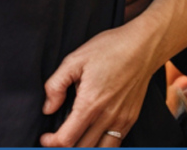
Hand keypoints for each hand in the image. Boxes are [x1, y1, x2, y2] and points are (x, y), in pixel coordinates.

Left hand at [40, 23, 155, 146]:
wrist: (141, 47)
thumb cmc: (108, 49)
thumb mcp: (74, 60)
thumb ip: (56, 86)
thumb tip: (48, 108)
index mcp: (90, 104)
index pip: (68, 138)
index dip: (52, 143)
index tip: (45, 138)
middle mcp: (108, 117)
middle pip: (83, 148)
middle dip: (65, 147)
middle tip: (54, 139)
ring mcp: (122, 120)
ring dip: (85, 148)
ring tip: (73, 139)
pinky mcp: (131, 119)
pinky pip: (116, 142)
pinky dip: (102, 144)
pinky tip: (92, 135)